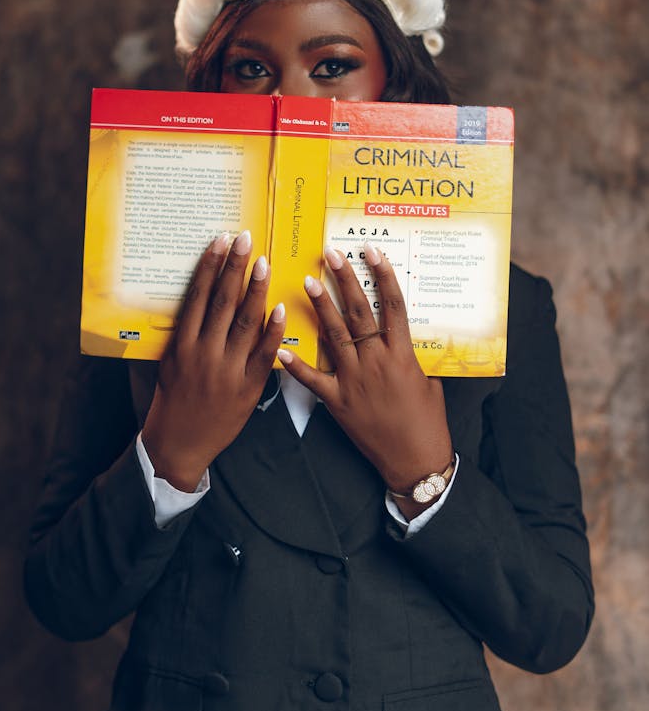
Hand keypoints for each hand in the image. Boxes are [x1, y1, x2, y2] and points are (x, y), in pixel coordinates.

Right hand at [142, 230, 285, 490]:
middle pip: (222, 301)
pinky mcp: (248, 387)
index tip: (220, 241)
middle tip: (246, 239)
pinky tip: (279, 307)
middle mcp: (204, 352)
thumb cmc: (171, 401)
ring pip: (245, 322)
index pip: (197, 296)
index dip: (210, 266)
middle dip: (235, 267)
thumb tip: (196, 299)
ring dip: (256, 289)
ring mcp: (227, 369)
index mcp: (182, 344)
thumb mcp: (169, 363)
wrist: (179, 444)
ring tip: (264, 263)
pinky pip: (264, 353)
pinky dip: (272, 329)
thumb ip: (184, 333)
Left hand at [277, 243, 451, 517]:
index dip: (382, 275)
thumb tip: (403, 335)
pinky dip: (296, 365)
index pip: (393, 304)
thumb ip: (413, 356)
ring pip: (334, 334)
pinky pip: (313, 379)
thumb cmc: (427, 421)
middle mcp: (377, 360)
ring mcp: (355, 379)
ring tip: (307, 280)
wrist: (415, 458)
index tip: (371, 251)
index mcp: (402, 353)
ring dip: (321, 305)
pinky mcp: (338, 400)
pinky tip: (280, 348)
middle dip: (344, 279)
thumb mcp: (429, 381)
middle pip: (359, 311)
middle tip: (331, 254)